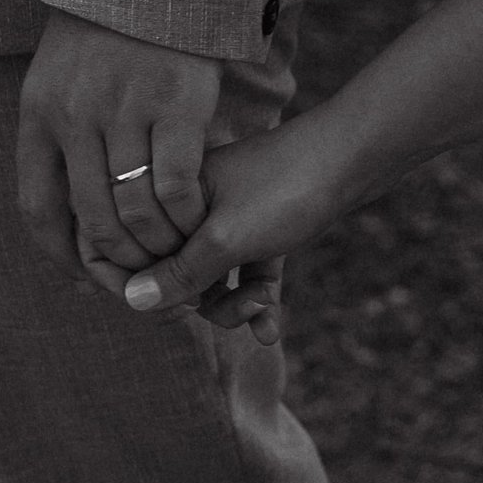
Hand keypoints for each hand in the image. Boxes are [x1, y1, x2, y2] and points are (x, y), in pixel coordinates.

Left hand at [16, 9, 223, 283]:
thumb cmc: (107, 32)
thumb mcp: (60, 78)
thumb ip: (58, 137)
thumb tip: (64, 212)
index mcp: (39, 115)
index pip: (39, 208)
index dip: (63, 255)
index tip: (88, 275)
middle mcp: (74, 116)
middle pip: (92, 219)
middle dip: (120, 261)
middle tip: (146, 272)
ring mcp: (124, 109)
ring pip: (135, 210)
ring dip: (158, 244)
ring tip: (176, 248)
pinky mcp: (176, 104)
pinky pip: (177, 185)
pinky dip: (187, 215)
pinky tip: (197, 218)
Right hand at [112, 107, 364, 342]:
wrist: (357, 155)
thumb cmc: (286, 187)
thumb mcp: (225, 239)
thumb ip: (178, 274)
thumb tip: (133, 301)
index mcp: (168, 193)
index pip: (125, 244)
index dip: (133, 283)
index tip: (167, 307)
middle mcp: (190, 204)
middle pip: (169, 271)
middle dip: (194, 301)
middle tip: (222, 307)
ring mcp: (227, 217)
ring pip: (209, 279)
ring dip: (231, 305)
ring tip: (260, 305)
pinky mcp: (262, 229)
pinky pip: (246, 274)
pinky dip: (257, 300)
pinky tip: (272, 328)